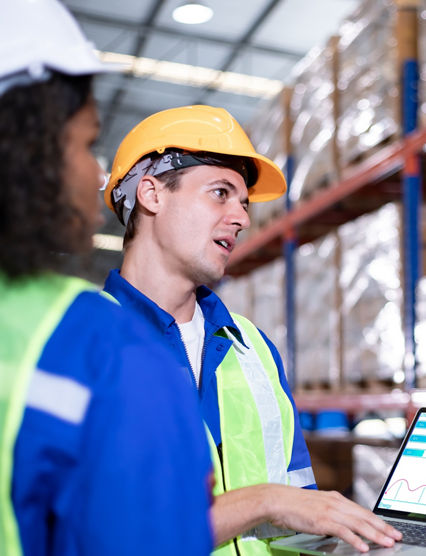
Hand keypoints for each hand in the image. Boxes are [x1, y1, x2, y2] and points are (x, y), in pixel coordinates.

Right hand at [266, 485, 401, 552]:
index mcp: (334, 498)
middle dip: (382, 527)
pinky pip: (342, 531)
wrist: (276, 500)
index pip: (361, 510)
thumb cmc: (293, 504)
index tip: (389, 528)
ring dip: (374, 534)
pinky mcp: (321, 520)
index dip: (377, 520)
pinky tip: (363, 547)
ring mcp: (328, 510)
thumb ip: (330, 511)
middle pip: (364, 516)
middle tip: (396, 536)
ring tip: (387, 543)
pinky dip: (354, 539)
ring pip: (357, 523)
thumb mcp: (316, 505)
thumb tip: (342, 524)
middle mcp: (335, 502)